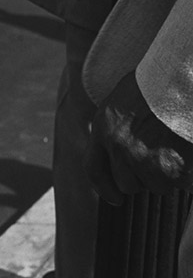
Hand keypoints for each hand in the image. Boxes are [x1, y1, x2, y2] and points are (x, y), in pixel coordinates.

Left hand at [85, 72, 192, 205]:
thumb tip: (116, 154)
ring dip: (169, 176)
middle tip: (159, 159)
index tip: (115, 199)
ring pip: (156, 186)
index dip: (105, 189)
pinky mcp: (174, 166)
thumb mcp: (120, 102)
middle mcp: (121, 148)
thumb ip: (113, 129)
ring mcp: (147, 158)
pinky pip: (181, 183)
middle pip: (127, 184)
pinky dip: (188, 176)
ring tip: (177, 151)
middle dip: (142, 178)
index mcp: (104, 130)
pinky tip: (190, 156)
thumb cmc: (156, 83)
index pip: (95, 170)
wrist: (181, 79)